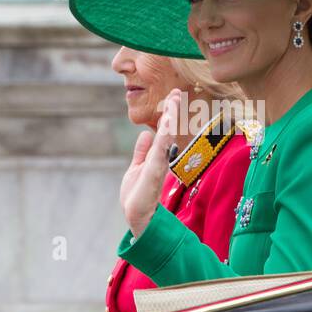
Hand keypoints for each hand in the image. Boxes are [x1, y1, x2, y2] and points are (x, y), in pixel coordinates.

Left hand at [120, 88, 182, 237]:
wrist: (137, 218)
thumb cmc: (137, 197)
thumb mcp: (136, 168)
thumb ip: (142, 152)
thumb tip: (146, 134)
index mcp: (156, 157)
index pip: (164, 131)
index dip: (168, 113)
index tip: (173, 95)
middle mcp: (160, 160)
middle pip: (168, 131)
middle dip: (172, 111)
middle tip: (176, 92)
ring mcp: (158, 167)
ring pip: (166, 138)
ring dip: (169, 120)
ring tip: (172, 102)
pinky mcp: (153, 174)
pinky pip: (160, 152)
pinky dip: (164, 138)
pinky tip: (166, 125)